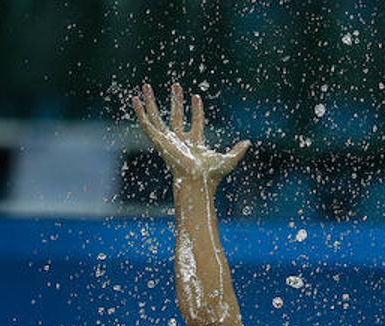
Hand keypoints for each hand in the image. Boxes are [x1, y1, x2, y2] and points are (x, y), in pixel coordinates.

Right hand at [132, 83, 249, 188]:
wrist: (197, 180)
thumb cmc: (212, 175)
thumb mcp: (229, 160)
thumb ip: (238, 151)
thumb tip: (249, 143)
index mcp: (194, 144)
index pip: (196, 123)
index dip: (197, 110)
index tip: (197, 96)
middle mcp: (179, 141)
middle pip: (176, 117)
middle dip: (176, 101)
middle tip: (176, 85)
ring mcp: (167, 140)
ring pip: (157, 117)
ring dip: (152, 102)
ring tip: (147, 86)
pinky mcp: (158, 140)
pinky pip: (146, 124)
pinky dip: (140, 112)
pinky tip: (135, 100)